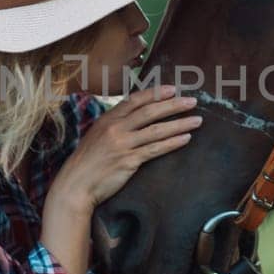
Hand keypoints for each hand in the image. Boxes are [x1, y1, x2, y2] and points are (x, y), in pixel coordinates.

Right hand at [51, 84, 200, 211]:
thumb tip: (134, 117)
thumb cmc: (87, 161)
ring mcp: (122, 144)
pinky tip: (185, 139)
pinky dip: (172, 143)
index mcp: (107, 119)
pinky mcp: (128, 161)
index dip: (155, 93)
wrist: (76, 184)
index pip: (135, 100)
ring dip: (179, 124)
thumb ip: (114, 125)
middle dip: (173, 105)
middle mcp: (115, 128)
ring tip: (197, 120)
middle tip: (192, 101)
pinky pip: (155, 149)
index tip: (173, 89)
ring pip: (156, 130)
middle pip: (149, 112)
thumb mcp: (97, 135)